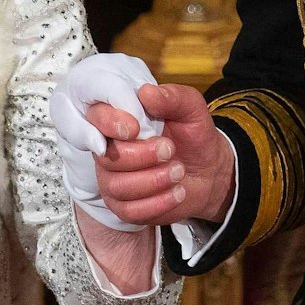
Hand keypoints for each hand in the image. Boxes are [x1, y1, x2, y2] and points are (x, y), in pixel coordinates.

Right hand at [87, 83, 234, 227]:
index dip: (110, 123)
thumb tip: (146, 93)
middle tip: (170, 149)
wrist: (209, 170)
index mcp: (118, 120)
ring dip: (154, 180)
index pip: (96, 117)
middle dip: (142, 155)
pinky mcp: (123, 207)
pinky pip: (130, 211)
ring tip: (178, 171)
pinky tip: (177, 191)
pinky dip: (159, 203)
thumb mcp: (191, 109)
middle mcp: (108, 150)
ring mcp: (112, 180)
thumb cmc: (193, 135)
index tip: (136, 128)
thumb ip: (172, 97)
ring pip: (118, 186)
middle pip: (106, 157)